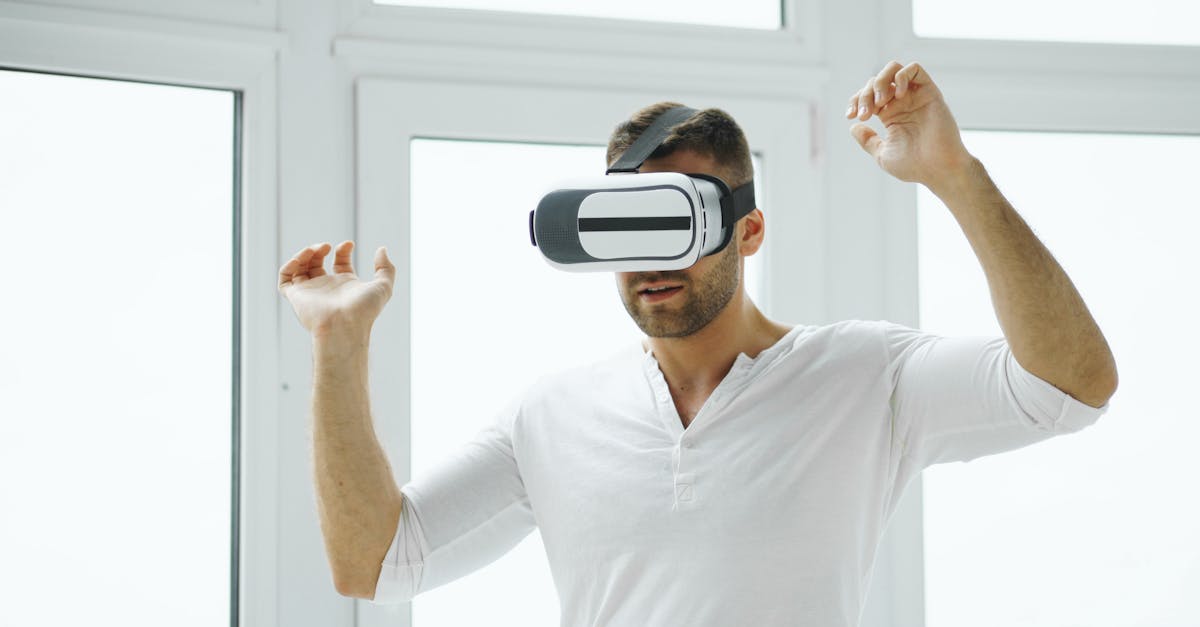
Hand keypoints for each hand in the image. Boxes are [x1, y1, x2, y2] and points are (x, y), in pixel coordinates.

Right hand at [278, 240, 395, 338]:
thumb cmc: (364, 310)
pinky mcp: (297, 297)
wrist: (344, 326)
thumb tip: (382, 249)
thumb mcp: (383, 286)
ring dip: (304, 254)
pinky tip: (300, 259)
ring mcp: (311, 292)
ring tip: (314, 249)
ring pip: (300, 269)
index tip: (349, 244)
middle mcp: (327, 288)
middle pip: (317, 264)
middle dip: (320, 250)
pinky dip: (288, 267)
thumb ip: (386, 267)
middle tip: (327, 246)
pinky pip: (285, 281)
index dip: (343, 251)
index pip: (340, 263)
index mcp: (346, 286)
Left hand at [845, 61, 974, 191]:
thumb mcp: (882, 154)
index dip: (855, 101)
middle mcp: (902, 102)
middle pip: (876, 81)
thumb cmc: (914, 166)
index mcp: (890, 114)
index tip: (851, 116)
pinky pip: (915, 69)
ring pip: (893, 69)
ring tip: (879, 102)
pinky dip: (901, 76)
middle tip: (865, 114)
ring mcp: (915, 96)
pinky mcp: (930, 92)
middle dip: (864, 95)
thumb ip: (868, 140)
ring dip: (880, 81)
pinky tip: (897, 95)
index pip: (868, 95)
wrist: (938, 169)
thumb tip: (853, 127)